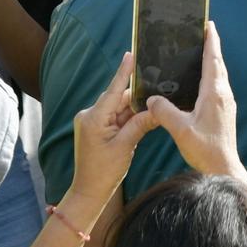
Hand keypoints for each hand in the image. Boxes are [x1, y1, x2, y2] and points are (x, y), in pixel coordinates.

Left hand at [68, 49, 155, 217]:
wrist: (89, 192)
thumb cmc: (104, 172)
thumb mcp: (126, 146)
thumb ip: (141, 124)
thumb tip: (157, 109)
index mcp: (94, 118)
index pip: (113, 90)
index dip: (124, 72)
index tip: (130, 54)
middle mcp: (90, 115)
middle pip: (118, 98)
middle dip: (137, 97)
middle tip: (157, 89)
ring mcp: (91, 122)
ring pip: (118, 108)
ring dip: (133, 110)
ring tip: (153, 105)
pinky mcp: (95, 128)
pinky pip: (115, 117)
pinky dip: (127, 118)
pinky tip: (142, 117)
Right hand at [147, 22, 243, 178]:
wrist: (223, 169)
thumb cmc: (205, 149)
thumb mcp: (180, 129)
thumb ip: (164, 111)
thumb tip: (152, 98)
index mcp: (214, 93)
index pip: (213, 59)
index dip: (211, 40)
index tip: (208, 24)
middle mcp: (223, 94)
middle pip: (218, 64)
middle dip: (211, 47)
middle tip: (201, 33)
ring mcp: (226, 104)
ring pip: (219, 76)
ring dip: (211, 62)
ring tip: (198, 53)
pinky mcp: (224, 112)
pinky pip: (218, 87)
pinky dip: (210, 77)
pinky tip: (199, 83)